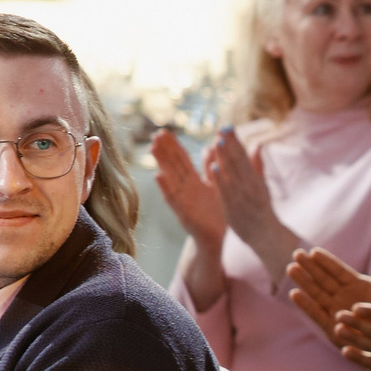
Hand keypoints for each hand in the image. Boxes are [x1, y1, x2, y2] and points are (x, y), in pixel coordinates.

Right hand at [151, 129, 226, 246]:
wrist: (217, 238)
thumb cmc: (216, 213)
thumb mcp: (215, 186)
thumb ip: (210, 168)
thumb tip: (209, 147)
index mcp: (195, 181)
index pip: (182, 159)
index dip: (174, 146)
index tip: (164, 132)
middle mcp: (186, 188)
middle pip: (174, 165)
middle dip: (165, 150)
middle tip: (155, 134)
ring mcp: (183, 199)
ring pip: (170, 177)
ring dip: (162, 163)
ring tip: (153, 147)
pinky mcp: (183, 213)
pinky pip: (173, 199)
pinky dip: (165, 188)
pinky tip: (158, 176)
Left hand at [207, 128, 297, 277]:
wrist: (265, 236)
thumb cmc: (261, 209)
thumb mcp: (261, 185)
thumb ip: (257, 165)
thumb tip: (257, 144)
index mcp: (255, 179)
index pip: (243, 156)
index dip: (235, 141)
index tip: (227, 127)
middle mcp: (249, 185)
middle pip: (238, 162)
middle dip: (230, 145)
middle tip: (222, 128)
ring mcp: (241, 196)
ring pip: (231, 174)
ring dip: (224, 158)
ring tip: (218, 142)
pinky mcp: (233, 208)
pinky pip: (225, 191)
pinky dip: (220, 178)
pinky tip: (213, 167)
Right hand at [287, 243, 370, 337]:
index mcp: (357, 285)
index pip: (338, 270)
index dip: (326, 261)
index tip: (313, 251)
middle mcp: (344, 297)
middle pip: (323, 279)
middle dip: (310, 267)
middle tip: (296, 253)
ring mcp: (337, 311)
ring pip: (317, 293)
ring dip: (304, 282)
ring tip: (291, 268)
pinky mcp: (333, 328)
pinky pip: (317, 314)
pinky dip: (306, 305)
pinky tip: (294, 294)